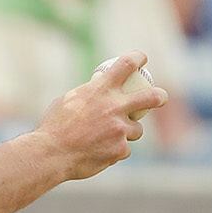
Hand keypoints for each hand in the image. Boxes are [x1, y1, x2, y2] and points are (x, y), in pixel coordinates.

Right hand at [32, 53, 168, 182]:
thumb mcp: (68, 101)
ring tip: (106, 138)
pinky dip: (113, 151)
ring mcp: (120, 129)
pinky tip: (97, 153)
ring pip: (135, 130)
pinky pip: (123, 149)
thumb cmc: (54, 127)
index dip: (138, 58)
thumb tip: (96, 88)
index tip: (142, 59)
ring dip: (126, 133)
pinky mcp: (120, 150)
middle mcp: (115, 107)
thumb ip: (89, 94)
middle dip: (159, 97)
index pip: (127, 64)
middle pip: (150, 97)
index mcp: (101, 89)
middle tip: (161, 98)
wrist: (51, 154)